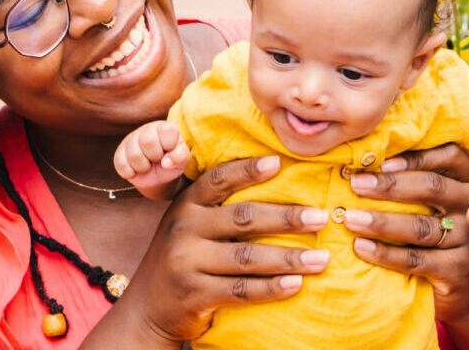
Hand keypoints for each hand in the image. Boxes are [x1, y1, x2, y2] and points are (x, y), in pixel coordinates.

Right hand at [113, 121, 189, 199]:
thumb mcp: (182, 160)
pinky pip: (122, 165)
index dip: (170, 145)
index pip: (167, 130)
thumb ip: (180, 157)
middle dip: (155, 156)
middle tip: (158, 159)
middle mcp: (146, 130)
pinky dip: (132, 173)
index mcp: (164, 128)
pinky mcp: (119, 154)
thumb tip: (166, 162)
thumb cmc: (172, 162)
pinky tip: (137, 169)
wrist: (158, 176)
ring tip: (148, 165)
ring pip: (134, 155)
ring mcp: (130, 141)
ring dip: (144, 167)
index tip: (170, 150)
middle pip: (147, 141)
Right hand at [116, 156, 331, 343]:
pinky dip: (272, 288)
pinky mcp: (195, 295)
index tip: (279, 162)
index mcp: (185, 205)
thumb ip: (217, 206)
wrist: (148, 307)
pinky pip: (242, 290)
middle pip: (243, 218)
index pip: (218, 180)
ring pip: (248, 257)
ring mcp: (187, 263)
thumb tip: (274, 177)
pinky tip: (296, 284)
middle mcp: (184, 229)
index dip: (248, 170)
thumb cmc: (183, 257)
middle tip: (321, 218)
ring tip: (321, 258)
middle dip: (287, 218)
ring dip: (289, 258)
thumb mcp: (189, 224)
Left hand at [339, 144, 468, 321]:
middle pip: (433, 188)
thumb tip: (364, 165)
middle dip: (390, 185)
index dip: (416, 157)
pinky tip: (360, 246)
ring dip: (381, 222)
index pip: (450, 156)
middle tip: (356, 184)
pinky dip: (385, 253)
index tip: (381, 162)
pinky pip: (416, 259)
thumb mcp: (438, 204)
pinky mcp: (458, 270)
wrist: (466, 285)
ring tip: (350, 218)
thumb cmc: (439, 232)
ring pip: (421, 226)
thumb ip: (414, 181)